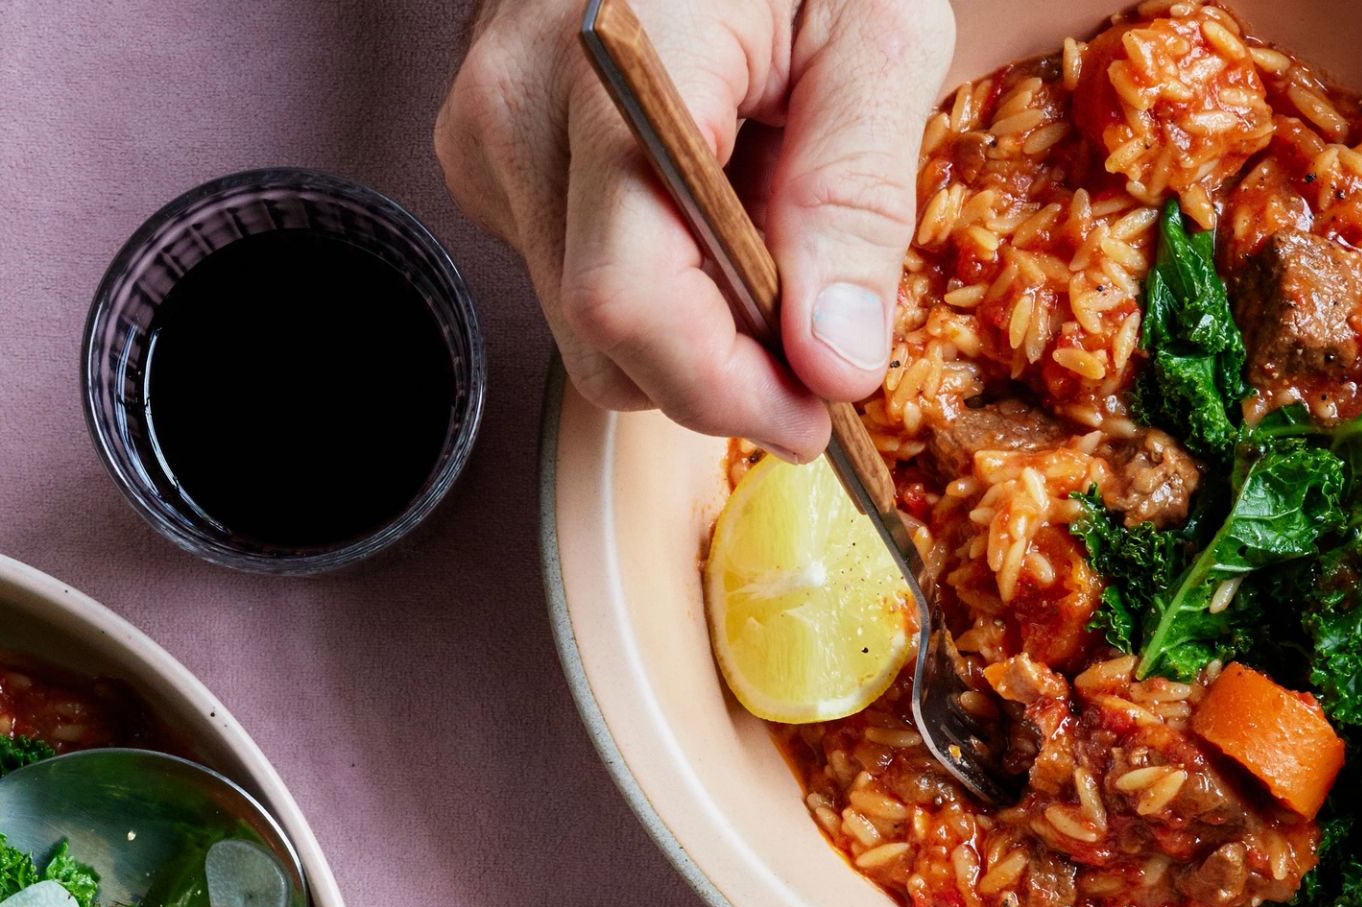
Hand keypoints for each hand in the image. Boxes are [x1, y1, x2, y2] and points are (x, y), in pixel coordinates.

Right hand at [437, 0, 950, 453]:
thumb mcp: (878, 34)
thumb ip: (856, 198)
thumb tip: (835, 363)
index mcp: (614, 68)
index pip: (628, 302)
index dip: (725, 389)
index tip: (817, 414)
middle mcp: (515, 106)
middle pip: (602, 340)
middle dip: (722, 371)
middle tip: (820, 334)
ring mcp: (483, 134)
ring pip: (585, 326)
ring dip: (694, 322)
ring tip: (765, 217)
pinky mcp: (483, 154)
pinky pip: (569, 276)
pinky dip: (656, 276)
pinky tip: (705, 195)